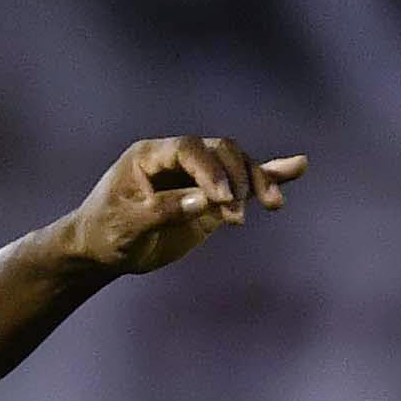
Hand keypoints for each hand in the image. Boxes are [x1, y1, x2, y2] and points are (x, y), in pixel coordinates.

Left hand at [71, 138, 308, 276]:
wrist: (101, 251)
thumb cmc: (105, 234)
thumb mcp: (126, 226)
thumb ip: (163, 211)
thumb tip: (205, 201)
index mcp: (151, 156)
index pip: (190, 149)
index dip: (210, 170)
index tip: (222, 199)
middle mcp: (178, 158)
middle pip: (221, 151)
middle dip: (238, 178)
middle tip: (236, 215)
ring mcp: (198, 175)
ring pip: (237, 164)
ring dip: (257, 182)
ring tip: (272, 205)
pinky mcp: (212, 195)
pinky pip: (244, 180)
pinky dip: (270, 175)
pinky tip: (298, 167)